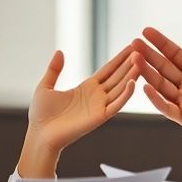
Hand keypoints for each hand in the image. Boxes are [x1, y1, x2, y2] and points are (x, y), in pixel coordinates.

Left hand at [19, 47, 139, 176]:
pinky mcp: (100, 117)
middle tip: (142, 49)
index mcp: (87, 88)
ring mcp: (100, 106)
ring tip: (141, 61)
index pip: (108, 70)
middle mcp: (97, 96)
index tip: (132, 47)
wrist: (39, 134)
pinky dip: (126, 94)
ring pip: (120, 88)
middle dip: (129, 63)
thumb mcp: (46, 86)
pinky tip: (133, 82)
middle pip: (118, 76)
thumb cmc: (41, 114)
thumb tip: (59, 51)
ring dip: (131, 75)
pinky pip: (116, 104)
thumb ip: (54, 69)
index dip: (120, 58)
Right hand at [132, 27, 181, 173]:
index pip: (176, 55)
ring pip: (161, 85)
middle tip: (133, 43)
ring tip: (135, 59)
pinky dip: (156, 99)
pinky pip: (168, 108)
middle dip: (148, 55)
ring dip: (148, 73)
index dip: (162, 43)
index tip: (147, 31)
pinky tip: (146, 87)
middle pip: (164, 68)